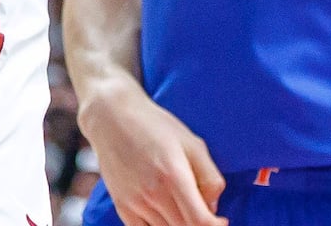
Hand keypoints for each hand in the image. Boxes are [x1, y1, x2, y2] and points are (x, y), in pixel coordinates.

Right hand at [81, 79, 226, 225]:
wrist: (110, 115)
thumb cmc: (153, 125)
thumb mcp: (191, 142)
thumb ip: (210, 177)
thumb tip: (213, 207)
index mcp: (173, 175)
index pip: (200, 222)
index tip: (220, 220)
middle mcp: (153, 193)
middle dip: (198, 224)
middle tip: (200, 210)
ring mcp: (135, 202)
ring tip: (180, 207)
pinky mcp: (122, 207)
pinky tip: (164, 214)